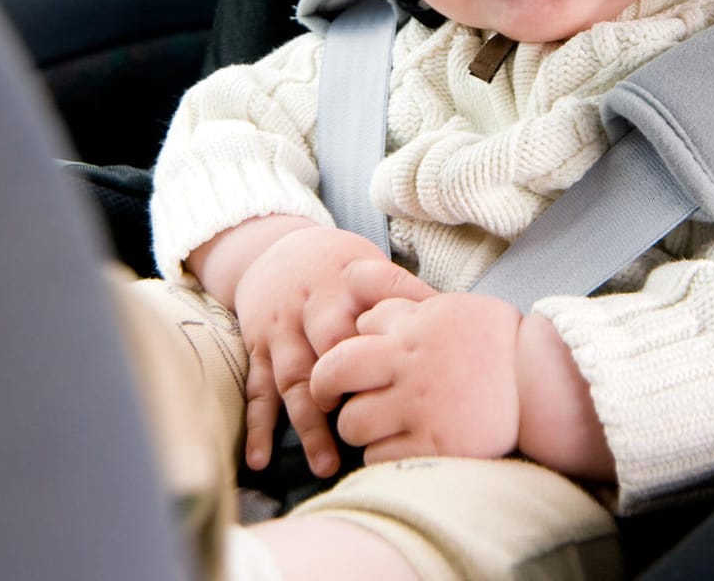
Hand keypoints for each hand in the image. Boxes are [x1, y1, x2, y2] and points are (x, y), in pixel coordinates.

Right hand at [230, 227, 434, 475]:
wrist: (272, 249)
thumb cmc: (337, 268)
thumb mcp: (370, 267)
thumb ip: (407, 295)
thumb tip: (456, 320)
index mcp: (348, 282)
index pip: (373, 300)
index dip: (388, 333)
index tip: (407, 370)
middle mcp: (312, 304)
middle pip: (329, 343)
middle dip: (347, 383)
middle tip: (369, 427)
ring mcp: (282, 330)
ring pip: (293, 378)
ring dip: (308, 423)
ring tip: (326, 464)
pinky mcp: (259, 348)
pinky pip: (257, 390)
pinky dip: (258, 426)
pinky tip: (261, 459)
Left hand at [309, 291, 523, 463]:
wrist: (542, 383)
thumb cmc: (494, 342)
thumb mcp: (446, 305)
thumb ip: (397, 294)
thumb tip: (350, 275)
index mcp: (412, 329)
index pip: (350, 336)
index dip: (341, 353)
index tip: (347, 367)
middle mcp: (409, 366)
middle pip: (333, 376)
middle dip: (325, 389)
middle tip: (332, 397)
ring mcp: (420, 408)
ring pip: (352, 423)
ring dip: (357, 426)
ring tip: (377, 424)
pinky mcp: (434, 446)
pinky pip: (378, 457)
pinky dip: (380, 454)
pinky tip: (398, 445)